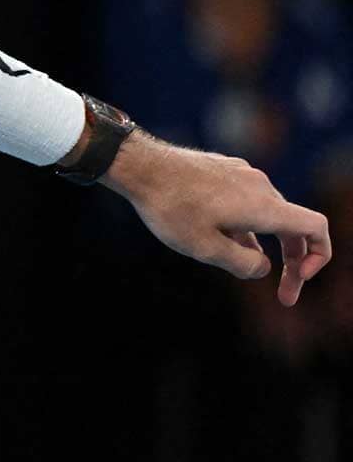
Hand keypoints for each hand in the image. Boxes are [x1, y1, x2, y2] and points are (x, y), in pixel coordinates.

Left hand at [104, 133, 332, 306]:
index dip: (320, 254)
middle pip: (293, 226)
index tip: (301, 276)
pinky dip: (245, 225)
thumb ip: (241, 263)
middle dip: (292, 262)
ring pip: (267, 215)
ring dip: (263, 244)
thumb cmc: (169, 207)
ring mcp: (243, 174)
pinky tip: (219, 237)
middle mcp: (261, 186)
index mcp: (264, 206)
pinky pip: (246, 202)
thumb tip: (263, 268)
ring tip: (237, 265)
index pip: (315, 227)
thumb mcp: (204, 248)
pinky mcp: (225, 170)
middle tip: (284, 295)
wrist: (140, 165)